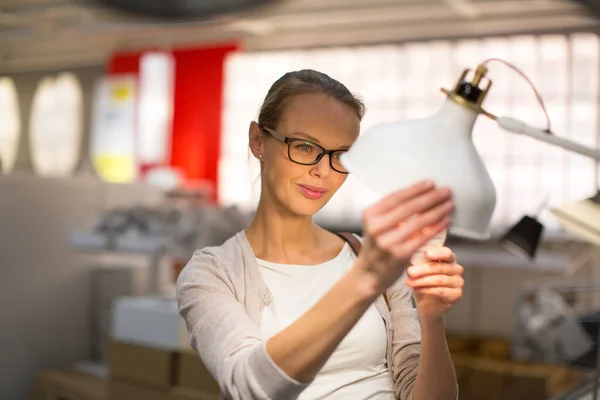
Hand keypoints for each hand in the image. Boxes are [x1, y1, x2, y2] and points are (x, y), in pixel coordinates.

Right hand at [355, 180, 453, 294]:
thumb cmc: (376, 245)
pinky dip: (436, 227)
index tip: (431, 183)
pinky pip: (423, 237)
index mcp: (370, 214)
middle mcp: (377, 227)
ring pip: (418, 222)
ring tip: (449, 204)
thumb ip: (391, 211)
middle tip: (446, 191)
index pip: (396, 197)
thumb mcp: (375, 224)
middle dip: (431, 197)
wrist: (369, 273)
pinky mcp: (400, 254)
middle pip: (409, 207)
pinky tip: (446, 220)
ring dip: (437, 210)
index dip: (416, 189)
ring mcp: (388, 242)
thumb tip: (419, 194)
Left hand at [405, 247, 463, 320]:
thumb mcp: (419, 271)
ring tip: (409, 282)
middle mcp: (456, 269)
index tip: (427, 254)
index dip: (437, 253)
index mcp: (448, 258)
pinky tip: (417, 289)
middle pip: (440, 267)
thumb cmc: (423, 283)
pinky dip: (427, 290)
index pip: (446, 253)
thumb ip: (418, 263)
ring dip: (422, 281)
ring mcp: (458, 282)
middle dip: (423, 270)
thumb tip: (409, 257)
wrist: (427, 304)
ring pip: (439, 280)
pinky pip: (441, 291)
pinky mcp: (457, 294)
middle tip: (410, 272)